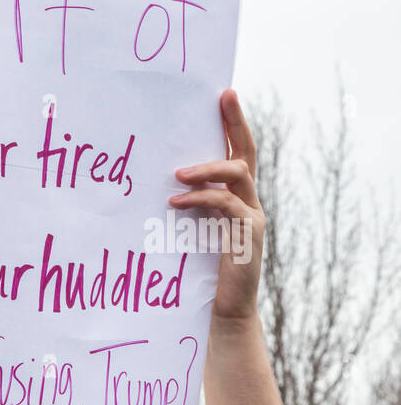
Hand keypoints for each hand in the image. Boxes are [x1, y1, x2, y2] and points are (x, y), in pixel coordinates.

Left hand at [170, 89, 264, 322]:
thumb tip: (153, 184)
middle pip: (246, 153)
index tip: (225, 94)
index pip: (238, 151)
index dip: (234, 123)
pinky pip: (225, 205)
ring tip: (177, 174)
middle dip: (236, 123)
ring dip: (207, 168)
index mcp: (236, 197)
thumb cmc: (200, 272)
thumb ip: (184, 208)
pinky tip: (175, 202)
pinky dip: (200, 200)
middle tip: (223, 98)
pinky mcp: (248, 234)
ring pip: (237, 175)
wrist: (221, 311)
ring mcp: (252, 216)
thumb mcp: (190, 232)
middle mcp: (249, 201)